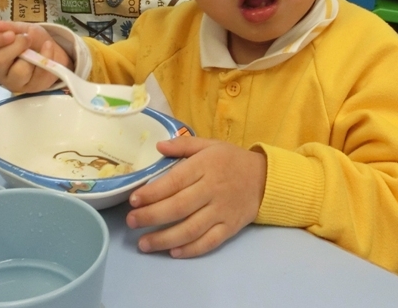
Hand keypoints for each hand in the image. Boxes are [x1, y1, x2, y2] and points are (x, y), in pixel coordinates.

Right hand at [0, 20, 71, 92]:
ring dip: (31, 56)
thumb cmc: (32, 41)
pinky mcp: (32, 88)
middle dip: (16, 46)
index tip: (9, 34)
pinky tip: (48, 47)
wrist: (53, 53)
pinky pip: (39, 74)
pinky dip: (46, 56)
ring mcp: (14, 82)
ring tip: (36, 49)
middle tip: (26, 39)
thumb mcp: (23, 29)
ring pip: (19, 72)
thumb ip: (10, 28)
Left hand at [126, 137, 266, 257]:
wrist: (265, 178)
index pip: (175, 181)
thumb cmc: (231, 160)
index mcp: (206, 166)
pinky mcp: (231, 228)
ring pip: (191, 229)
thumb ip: (183, 145)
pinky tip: (173, 252)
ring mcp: (222, 211)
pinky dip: (191, 249)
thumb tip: (158, 146)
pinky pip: (209, 242)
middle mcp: (213, 189)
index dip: (152, 192)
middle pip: (179, 207)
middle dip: (151, 217)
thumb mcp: (209, 145)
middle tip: (131, 222)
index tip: (133, 200)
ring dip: (165, 239)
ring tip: (144, 244)